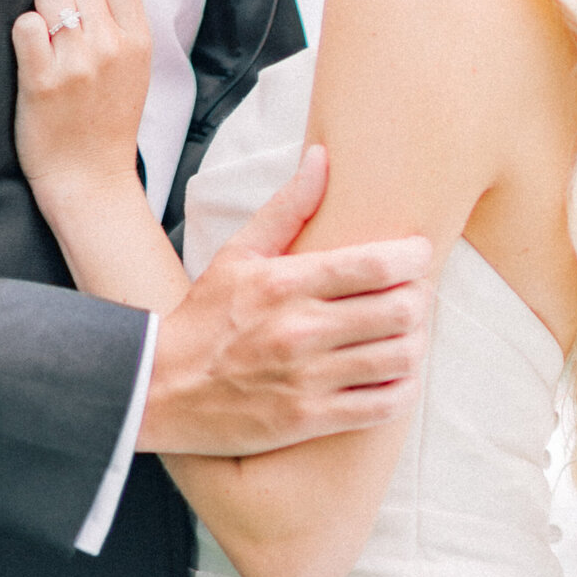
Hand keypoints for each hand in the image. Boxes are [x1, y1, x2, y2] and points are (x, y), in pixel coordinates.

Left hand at [12, 0, 151, 208]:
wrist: (90, 181)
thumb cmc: (106, 124)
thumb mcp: (133, 70)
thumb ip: (119, 23)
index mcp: (138, 38)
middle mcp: (112, 44)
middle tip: (62, 28)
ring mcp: (78, 61)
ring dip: (40, 11)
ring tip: (49, 48)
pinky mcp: (43, 79)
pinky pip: (24, 24)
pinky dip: (22, 35)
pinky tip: (31, 60)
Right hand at [139, 145, 433, 456]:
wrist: (156, 389)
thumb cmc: (202, 320)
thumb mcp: (237, 254)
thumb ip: (287, 208)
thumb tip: (321, 157)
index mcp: (285, 283)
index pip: (375, 265)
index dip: (413, 257)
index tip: (418, 255)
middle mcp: (299, 331)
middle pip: (399, 311)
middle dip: (420, 299)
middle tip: (414, 295)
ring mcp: (306, 379)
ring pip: (399, 358)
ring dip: (415, 343)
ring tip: (406, 335)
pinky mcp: (308, 419)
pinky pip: (383, 406)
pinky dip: (402, 389)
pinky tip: (394, 376)